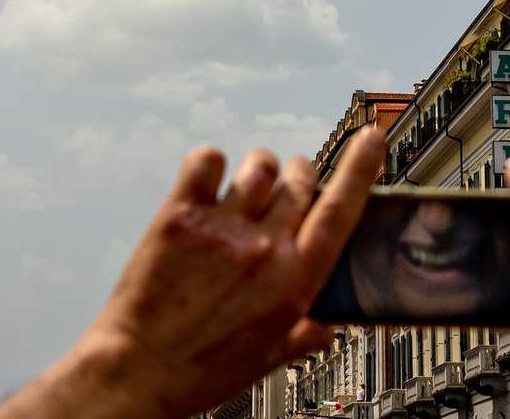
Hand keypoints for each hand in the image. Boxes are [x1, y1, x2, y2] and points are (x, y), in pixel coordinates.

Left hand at [0, 128, 384, 418]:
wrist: (140, 370)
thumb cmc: (201, 370)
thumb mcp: (267, 358)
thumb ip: (301, 336)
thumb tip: (324, 332)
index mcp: (294, 282)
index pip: (341, 211)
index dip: (360, 170)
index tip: (369, 140)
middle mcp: (265, 248)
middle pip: (300, 179)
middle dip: (298, 175)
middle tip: (285, 186)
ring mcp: (223, 228)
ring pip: (259, 166)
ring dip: (257, 171)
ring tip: (243, 188)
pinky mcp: (181, 215)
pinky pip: (208, 160)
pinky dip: (210, 163)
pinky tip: (206, 182)